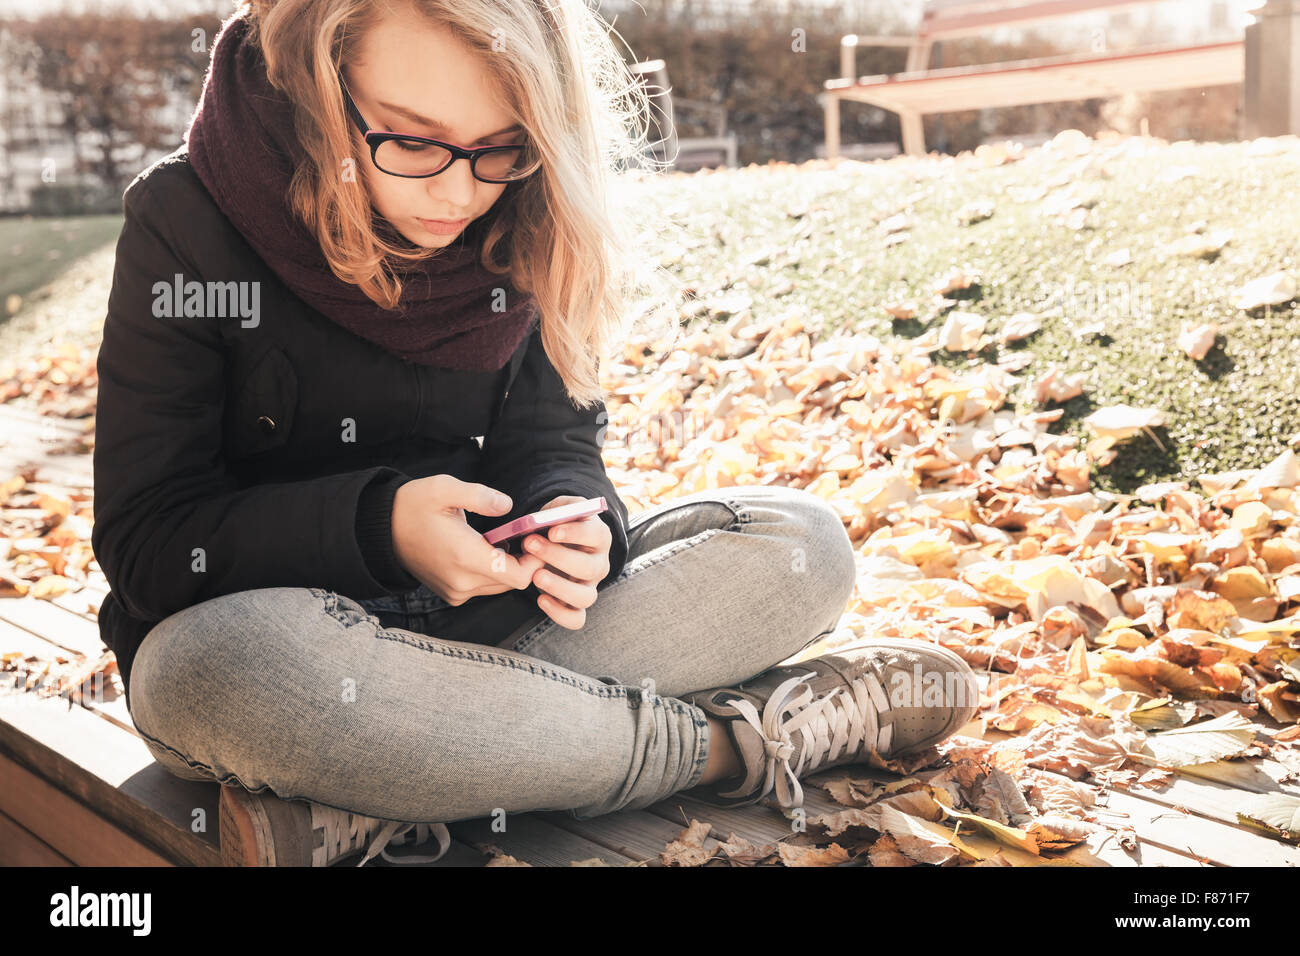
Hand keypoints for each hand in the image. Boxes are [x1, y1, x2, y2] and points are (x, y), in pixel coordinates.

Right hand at [391, 475, 545, 605]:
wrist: (381, 529)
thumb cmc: (414, 505)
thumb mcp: (444, 488)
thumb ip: (480, 496)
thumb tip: (507, 506)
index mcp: (465, 558)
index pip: (519, 576)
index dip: (535, 558)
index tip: (534, 537)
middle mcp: (462, 582)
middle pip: (513, 582)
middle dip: (525, 560)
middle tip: (526, 534)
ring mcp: (456, 591)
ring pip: (500, 586)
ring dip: (509, 565)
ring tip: (507, 539)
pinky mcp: (451, 593)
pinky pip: (484, 587)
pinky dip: (493, 572)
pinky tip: (488, 549)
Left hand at [521, 495, 611, 628]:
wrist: (553, 541)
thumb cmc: (557, 523)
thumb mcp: (560, 507)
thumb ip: (560, 508)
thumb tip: (549, 518)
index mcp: (599, 536)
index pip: (596, 535)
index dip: (575, 534)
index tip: (551, 531)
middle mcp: (600, 564)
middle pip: (588, 567)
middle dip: (557, 556)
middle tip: (530, 544)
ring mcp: (590, 587)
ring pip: (585, 597)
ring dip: (560, 587)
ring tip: (536, 576)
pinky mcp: (576, 605)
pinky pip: (577, 619)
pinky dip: (560, 614)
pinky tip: (541, 599)